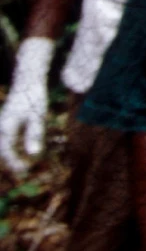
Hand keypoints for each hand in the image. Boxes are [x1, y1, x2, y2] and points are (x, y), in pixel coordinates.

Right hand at [0, 38, 53, 174]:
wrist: (28, 79)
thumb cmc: (34, 97)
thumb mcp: (38, 116)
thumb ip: (34, 134)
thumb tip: (33, 153)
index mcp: (6, 127)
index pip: (6, 150)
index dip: (14, 162)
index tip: (24, 170)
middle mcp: (1, 126)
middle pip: (2, 149)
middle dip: (10, 161)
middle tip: (23, 170)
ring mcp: (3, 123)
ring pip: (3, 144)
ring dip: (10, 154)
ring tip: (22, 164)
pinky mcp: (7, 120)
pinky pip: (6, 138)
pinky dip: (11, 146)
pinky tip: (20, 149)